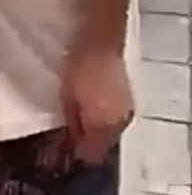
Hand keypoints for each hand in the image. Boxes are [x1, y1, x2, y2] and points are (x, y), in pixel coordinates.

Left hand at [61, 49, 133, 164]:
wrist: (101, 41)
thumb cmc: (79, 67)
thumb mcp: (67, 95)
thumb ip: (72, 121)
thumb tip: (71, 138)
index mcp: (102, 124)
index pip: (91, 153)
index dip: (77, 153)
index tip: (65, 150)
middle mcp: (118, 123)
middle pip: (103, 145)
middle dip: (89, 143)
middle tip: (72, 136)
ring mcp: (127, 111)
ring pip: (111, 133)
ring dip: (98, 131)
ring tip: (83, 122)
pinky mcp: (129, 100)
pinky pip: (116, 119)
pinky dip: (106, 119)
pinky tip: (96, 110)